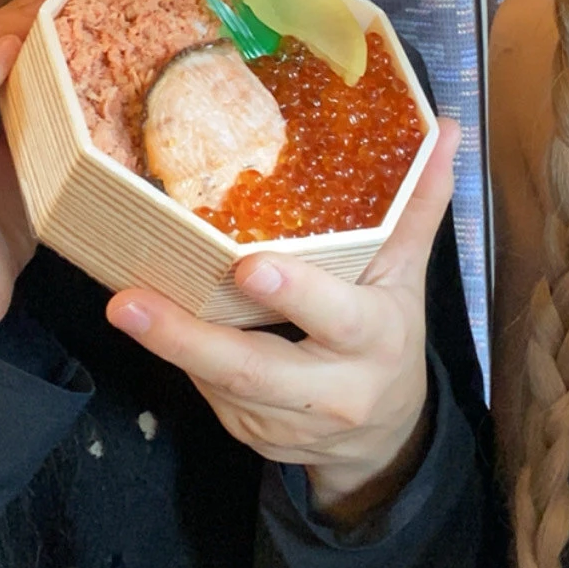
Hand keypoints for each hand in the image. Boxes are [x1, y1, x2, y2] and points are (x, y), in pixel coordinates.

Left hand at [106, 119, 459, 519]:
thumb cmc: (389, 335)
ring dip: (172, 346)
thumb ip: (416, 204)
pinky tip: (156, 325)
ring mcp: (288, 423)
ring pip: (221, 385)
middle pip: (252, 368)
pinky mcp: (254, 438)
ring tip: (126, 304)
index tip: (247, 266)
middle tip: (127, 303)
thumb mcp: (406, 273)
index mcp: (375, 338)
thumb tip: (442, 128)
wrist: (384, 437)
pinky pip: (211, 397)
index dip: (295, 294)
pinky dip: (184, 362)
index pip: (336, 317)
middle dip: (186, 338)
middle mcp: (333, 390)